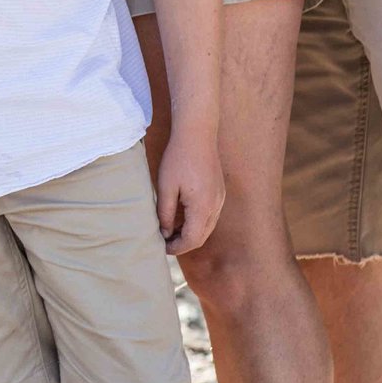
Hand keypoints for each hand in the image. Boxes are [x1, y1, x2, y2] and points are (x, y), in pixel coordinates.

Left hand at [155, 130, 225, 255]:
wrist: (197, 134)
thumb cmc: (178, 158)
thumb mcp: (166, 187)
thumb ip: (165, 213)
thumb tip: (165, 233)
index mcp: (203, 207)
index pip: (192, 240)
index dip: (176, 248)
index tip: (161, 247)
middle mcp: (216, 206)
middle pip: (201, 236)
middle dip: (183, 243)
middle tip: (164, 242)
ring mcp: (220, 198)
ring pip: (206, 226)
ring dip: (190, 232)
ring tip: (169, 230)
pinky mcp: (219, 191)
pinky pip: (209, 214)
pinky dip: (196, 221)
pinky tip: (180, 215)